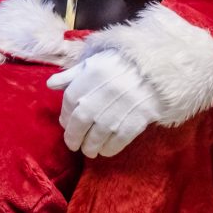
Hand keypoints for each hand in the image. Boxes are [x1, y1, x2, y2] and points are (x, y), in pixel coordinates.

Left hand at [47, 49, 163, 158]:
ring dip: (91, 145)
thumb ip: (72, 74)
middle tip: (73, 145)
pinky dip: (111, 147)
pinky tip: (106, 150)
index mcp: (93, 72)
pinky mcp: (141, 116)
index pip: (71, 100)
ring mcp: (124, 104)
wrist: (161, 64)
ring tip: (89, 150)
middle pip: (82, 119)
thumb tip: (50, 85)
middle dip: (74, 136)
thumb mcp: (95, 61)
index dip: (66, 116)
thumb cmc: (123, 62)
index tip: (66, 124)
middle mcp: (106, 89)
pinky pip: (121, 137)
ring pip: (100, 132)